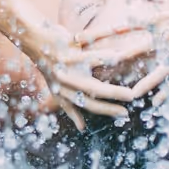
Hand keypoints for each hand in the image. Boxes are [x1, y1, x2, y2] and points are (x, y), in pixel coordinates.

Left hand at [20, 21, 150, 130]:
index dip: (107, 111)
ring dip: (112, 86)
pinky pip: (91, 58)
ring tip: (128, 86)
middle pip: (93, 98)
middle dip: (114, 102)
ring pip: (92, 82)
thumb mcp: (57, 90)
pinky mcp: (68, 53)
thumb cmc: (51, 65)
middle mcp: (64, 85)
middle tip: (133, 99)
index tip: (125, 114)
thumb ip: (70, 108)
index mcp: (64, 94)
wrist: (34, 40)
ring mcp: (66, 70)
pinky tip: (119, 57)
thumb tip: (82, 128)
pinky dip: (104, 59)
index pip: (89, 107)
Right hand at [124, 0, 168, 108]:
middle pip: (167, 66)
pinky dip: (130, 25)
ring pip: (152, 44)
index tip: (155, 103)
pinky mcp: (167, 12)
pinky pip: (146, 21)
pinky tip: (116, 28)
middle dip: (151, 81)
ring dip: (133, 53)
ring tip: (116, 61)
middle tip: (135, 93)